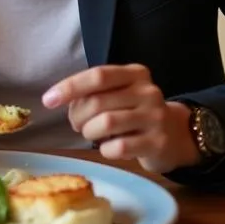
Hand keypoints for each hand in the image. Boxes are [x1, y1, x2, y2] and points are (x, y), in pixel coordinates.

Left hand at [42, 63, 200, 172]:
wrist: (176, 136)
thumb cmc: (134, 112)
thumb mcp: (118, 94)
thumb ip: (93, 92)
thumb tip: (57, 99)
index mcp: (135, 73)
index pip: (97, 76)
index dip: (70, 87)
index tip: (47, 100)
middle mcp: (148, 92)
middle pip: (98, 102)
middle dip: (77, 116)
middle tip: (77, 124)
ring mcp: (156, 117)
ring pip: (106, 124)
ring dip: (89, 132)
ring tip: (91, 134)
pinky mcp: (158, 143)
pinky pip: (118, 147)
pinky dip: (105, 150)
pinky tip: (108, 148)